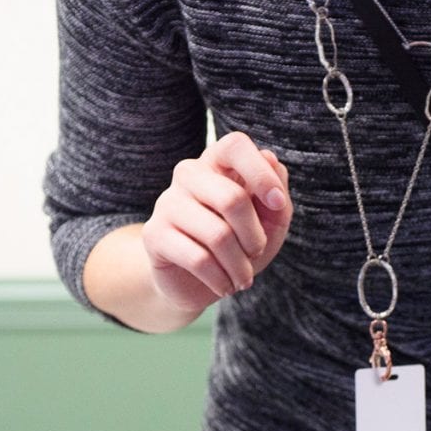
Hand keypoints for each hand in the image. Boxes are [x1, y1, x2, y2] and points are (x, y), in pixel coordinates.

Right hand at [141, 132, 292, 314]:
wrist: (196, 283)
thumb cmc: (238, 245)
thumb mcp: (269, 223)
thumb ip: (277, 195)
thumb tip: (271, 160)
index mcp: (217, 163)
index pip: (235, 145)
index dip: (261, 174)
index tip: (277, 205)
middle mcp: (188, 174)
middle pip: (231, 198)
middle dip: (254, 237)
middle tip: (256, 254)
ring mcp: (167, 203)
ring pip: (217, 235)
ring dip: (239, 266)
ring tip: (242, 279)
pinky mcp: (154, 234)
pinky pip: (198, 258)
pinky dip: (220, 279)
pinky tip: (224, 286)